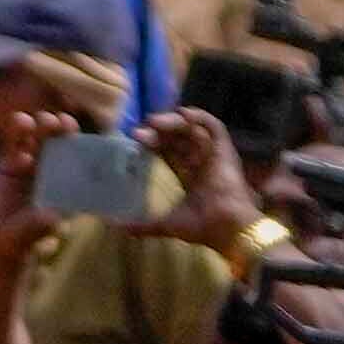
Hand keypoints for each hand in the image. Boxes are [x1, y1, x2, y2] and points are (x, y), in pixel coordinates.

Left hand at [141, 105, 245, 221]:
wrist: (227, 229)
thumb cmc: (202, 227)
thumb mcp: (167, 224)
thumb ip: (143, 225)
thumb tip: (117, 228)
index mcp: (191, 175)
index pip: (168, 150)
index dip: (153, 141)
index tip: (135, 139)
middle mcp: (202, 162)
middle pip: (177, 137)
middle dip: (157, 131)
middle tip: (139, 132)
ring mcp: (214, 155)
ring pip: (191, 129)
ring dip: (171, 122)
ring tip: (153, 122)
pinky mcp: (226, 151)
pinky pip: (214, 127)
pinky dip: (200, 117)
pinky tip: (182, 114)